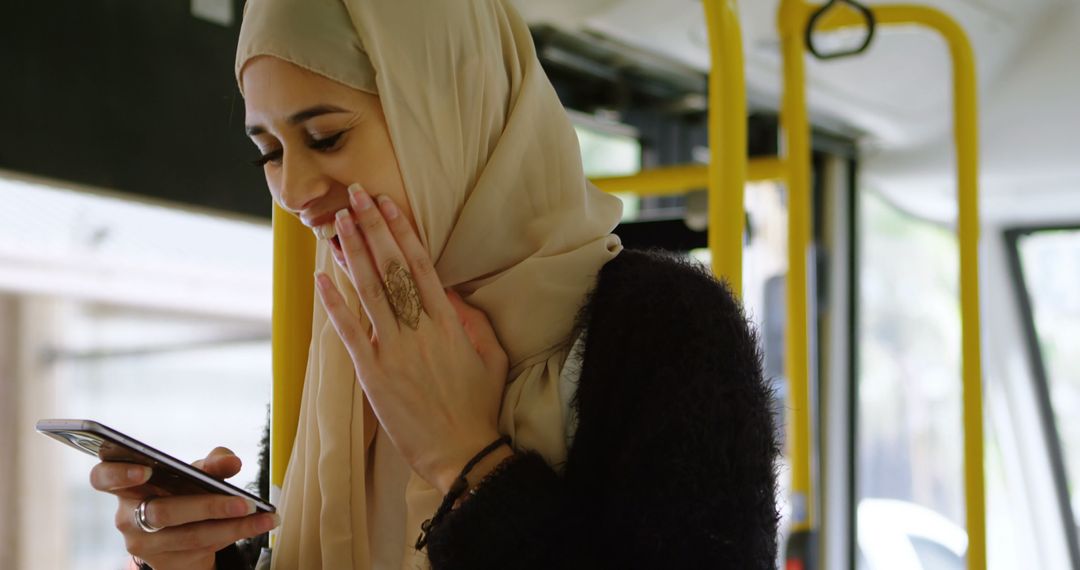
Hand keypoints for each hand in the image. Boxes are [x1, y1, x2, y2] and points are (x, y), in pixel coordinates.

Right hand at [89, 447, 279, 569]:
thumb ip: (211, 464)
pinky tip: (261, 524)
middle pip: (161, 512)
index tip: (145, 470)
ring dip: (232, 525)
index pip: (102, 478)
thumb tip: (231, 461)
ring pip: (189, 535)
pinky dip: (236, 533)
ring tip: (264, 515)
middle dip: (207, 505)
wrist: (184, 536)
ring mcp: (145, 545)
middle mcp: (129, 518)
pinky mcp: (166, 564)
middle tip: (244, 501)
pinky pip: (203, 548)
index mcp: (126, 487)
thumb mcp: (194, 474)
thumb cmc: (182, 492)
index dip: (118, 474)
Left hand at [316, 184, 509, 493]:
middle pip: (390, 267)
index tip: (388, 203)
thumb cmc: (478, 404)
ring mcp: (392, 350)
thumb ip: (472, 319)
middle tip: (355, 195)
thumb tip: (451, 291)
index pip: (420, 264)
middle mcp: (418, 328)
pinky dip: (334, 303)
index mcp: (448, 321)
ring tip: (337, 222)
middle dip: (371, 228)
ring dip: (352, 253)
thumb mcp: (491, 355)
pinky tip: (322, 278)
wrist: (461, 450)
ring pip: (369, 291)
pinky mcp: (372, 373)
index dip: (402, 230)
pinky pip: (348, 331)